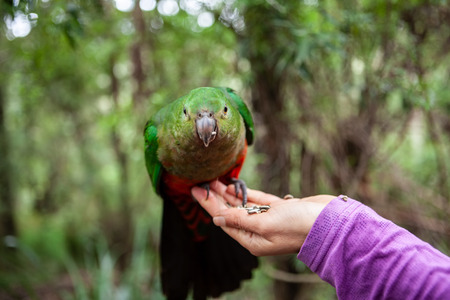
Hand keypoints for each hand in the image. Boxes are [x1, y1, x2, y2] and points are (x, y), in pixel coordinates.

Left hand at [191, 181, 334, 255]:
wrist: (330, 221)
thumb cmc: (298, 226)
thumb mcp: (264, 224)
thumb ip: (239, 220)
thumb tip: (216, 218)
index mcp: (252, 240)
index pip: (224, 220)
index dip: (208, 205)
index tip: (195, 190)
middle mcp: (258, 231)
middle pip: (230, 212)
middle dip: (214, 197)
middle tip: (200, 181)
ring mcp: (269, 219)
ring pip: (242, 204)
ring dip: (228, 193)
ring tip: (213, 179)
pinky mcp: (279, 208)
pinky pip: (257, 199)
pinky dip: (245, 192)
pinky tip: (233, 184)